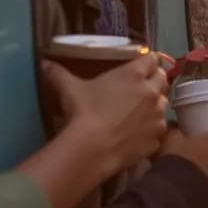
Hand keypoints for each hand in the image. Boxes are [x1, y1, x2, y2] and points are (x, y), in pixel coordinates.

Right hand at [41, 55, 167, 176]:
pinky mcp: (157, 138)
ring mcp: (157, 116)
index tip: (140, 66)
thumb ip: (58, 73)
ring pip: (163, 104)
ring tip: (139, 112)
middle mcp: (151, 91)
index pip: (152, 59)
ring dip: (154, 105)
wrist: (92, 148)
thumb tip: (44, 63)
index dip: (146, 62)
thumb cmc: (82, 112)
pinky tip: (137, 134)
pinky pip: (158, 130)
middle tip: (140, 88)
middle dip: (154, 81)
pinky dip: (151, 130)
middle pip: (163, 78)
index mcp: (134, 74)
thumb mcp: (68, 88)